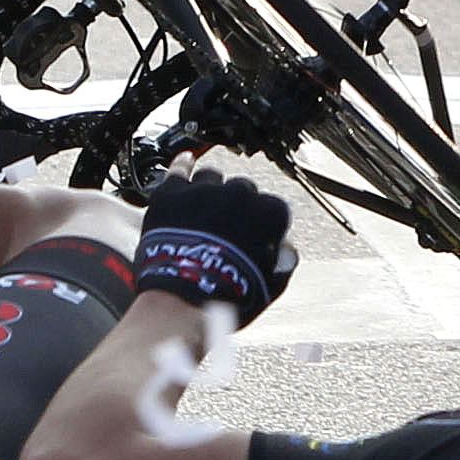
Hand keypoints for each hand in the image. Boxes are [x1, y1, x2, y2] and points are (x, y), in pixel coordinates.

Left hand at [128, 169, 297, 314]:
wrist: (182, 298)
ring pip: (212, 178)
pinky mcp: (173, 193)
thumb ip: (284, 263)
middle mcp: (240, 193)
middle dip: (238, 207)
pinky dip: (184, 165)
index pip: (274, 209)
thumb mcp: (270, 286)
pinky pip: (180, 170)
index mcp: (269, 212)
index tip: (256, 239)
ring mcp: (204, 191)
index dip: (265, 226)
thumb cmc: (228, 295)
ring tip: (204, 209)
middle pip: (243, 191)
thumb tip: (286, 251)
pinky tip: (186, 162)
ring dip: (211, 191)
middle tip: (226, 230)